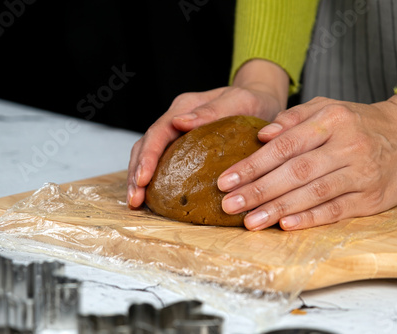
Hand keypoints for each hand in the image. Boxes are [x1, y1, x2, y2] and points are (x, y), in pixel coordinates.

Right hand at [127, 60, 289, 207]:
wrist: (262, 101)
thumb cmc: (252, 101)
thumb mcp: (239, 102)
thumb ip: (211, 111)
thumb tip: (180, 122)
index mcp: (184, 107)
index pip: (158, 132)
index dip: (147, 157)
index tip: (142, 179)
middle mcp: (176, 121)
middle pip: (145, 146)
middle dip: (136, 173)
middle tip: (134, 200)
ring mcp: (177, 135)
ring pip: (149, 156)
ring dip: (139, 179)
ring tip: (137, 203)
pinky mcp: (183, 148)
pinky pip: (164, 164)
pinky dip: (154, 181)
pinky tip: (152, 199)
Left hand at [217, 95, 396, 230]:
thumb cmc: (360, 121)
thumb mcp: (329, 107)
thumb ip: (294, 118)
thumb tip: (262, 135)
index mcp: (331, 121)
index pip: (285, 146)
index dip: (253, 165)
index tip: (227, 180)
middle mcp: (346, 147)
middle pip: (295, 172)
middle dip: (258, 190)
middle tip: (229, 204)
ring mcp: (361, 174)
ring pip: (313, 193)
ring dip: (278, 209)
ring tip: (249, 221)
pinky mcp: (372, 198)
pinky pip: (337, 210)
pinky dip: (310, 218)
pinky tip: (286, 225)